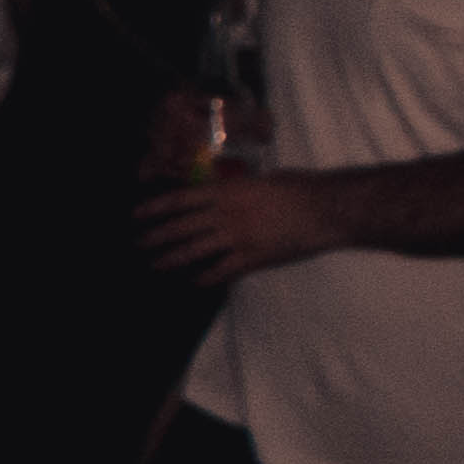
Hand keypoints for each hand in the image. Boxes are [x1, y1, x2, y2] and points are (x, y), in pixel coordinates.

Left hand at [137, 163, 340, 282]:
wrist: (328, 208)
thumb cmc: (300, 188)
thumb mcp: (261, 180)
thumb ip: (237, 189)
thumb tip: (221, 194)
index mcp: (226, 191)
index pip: (179, 200)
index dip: (154, 209)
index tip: (136, 216)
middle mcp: (224, 214)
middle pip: (179, 228)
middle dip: (154, 238)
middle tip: (138, 246)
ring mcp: (236, 237)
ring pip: (193, 251)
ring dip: (170, 260)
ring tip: (154, 266)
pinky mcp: (252, 257)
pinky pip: (220, 271)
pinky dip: (203, 278)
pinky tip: (192, 283)